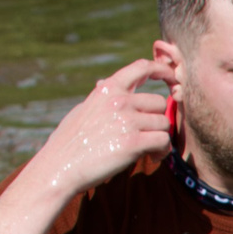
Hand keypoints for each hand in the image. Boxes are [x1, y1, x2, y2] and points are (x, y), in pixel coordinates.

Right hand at [30, 59, 172, 200]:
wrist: (60, 166)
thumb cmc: (70, 140)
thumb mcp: (83, 109)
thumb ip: (101, 97)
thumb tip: (104, 82)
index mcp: (108, 89)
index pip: (141, 67)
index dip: (162, 70)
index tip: (172, 78)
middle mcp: (119, 101)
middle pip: (159, 102)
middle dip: (157, 119)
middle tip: (149, 135)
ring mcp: (127, 120)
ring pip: (164, 123)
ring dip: (161, 137)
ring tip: (149, 149)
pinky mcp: (134, 142)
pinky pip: (164, 141)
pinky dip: (162, 151)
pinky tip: (151, 157)